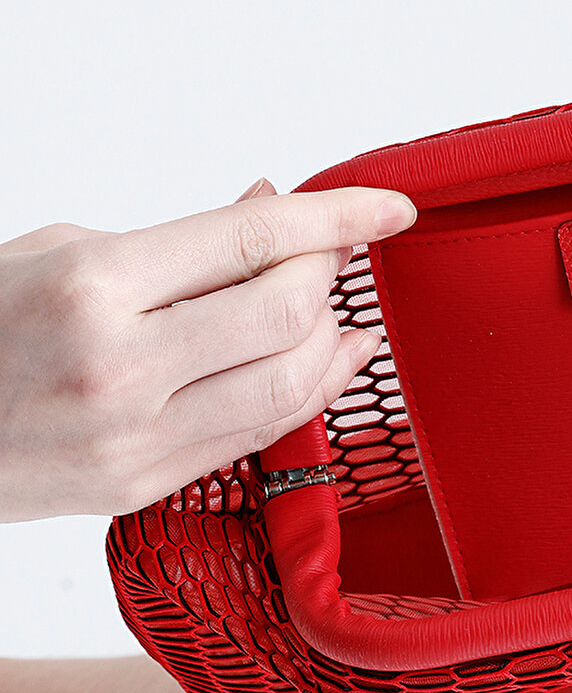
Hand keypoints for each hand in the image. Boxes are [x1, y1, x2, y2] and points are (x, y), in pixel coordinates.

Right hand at [0, 178, 416, 520]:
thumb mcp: (63, 249)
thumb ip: (179, 240)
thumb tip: (269, 209)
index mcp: (94, 287)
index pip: (255, 243)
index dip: (338, 217)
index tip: (388, 205)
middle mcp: (119, 367)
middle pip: (289, 315)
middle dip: (329, 275)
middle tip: (336, 251)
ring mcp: (132, 439)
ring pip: (289, 386)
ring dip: (334, 340)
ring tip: (344, 308)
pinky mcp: (140, 487)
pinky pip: (256, 438)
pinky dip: (305, 395)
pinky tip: (323, 364)